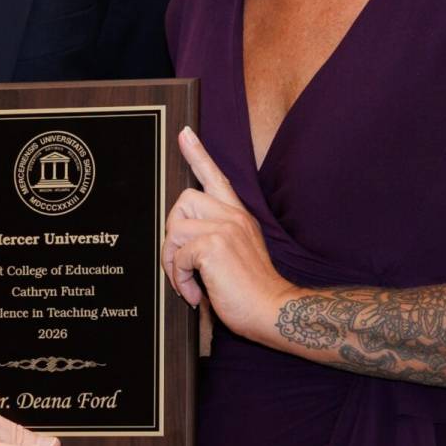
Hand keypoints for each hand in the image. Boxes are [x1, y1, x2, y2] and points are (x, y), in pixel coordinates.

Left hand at [163, 126, 299, 340]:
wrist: (273, 311)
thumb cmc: (253, 291)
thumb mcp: (238, 255)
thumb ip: (218, 240)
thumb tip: (185, 243)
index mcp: (239, 217)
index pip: (217, 177)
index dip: (198, 154)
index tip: (185, 134)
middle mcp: (233, 217)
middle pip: (184, 201)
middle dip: (172, 232)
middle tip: (181, 263)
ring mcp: (225, 228)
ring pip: (175, 229)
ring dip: (173, 262)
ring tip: (188, 283)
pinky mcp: (214, 246)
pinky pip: (178, 255)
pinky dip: (179, 278)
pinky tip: (195, 294)